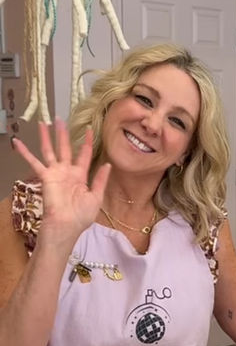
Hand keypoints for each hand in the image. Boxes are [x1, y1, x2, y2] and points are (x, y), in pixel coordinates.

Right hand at [12, 120, 110, 246]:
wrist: (66, 226)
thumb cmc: (81, 216)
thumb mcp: (96, 197)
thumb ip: (100, 180)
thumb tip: (107, 164)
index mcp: (80, 176)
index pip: (84, 154)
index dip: (86, 142)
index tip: (90, 129)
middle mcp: (66, 172)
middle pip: (65, 148)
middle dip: (63, 134)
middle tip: (60, 119)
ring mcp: (55, 173)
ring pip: (49, 150)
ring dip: (46, 137)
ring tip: (44, 122)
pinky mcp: (45, 176)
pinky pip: (34, 162)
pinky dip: (24, 152)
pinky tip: (17, 142)